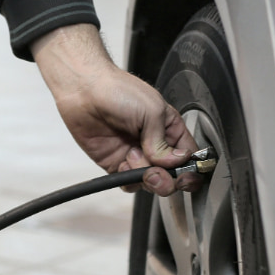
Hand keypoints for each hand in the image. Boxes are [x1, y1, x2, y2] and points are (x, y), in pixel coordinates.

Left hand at [32, 24, 201, 195]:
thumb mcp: (152, 111)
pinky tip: (123, 161)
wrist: (84, 91)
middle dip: (168, 179)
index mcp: (170, 129)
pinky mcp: (116, 164)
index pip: (189, 157)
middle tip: (156, 171)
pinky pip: (129, 183)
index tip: (184, 173)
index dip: (190, 169)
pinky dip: (129, 180)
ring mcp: (136, 156)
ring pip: (152, 183)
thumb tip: (173, 164)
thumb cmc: (118, 91)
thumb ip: (163, 142)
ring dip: (145, 177)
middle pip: (173, 176)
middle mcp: (155, 145)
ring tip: (133, 156)